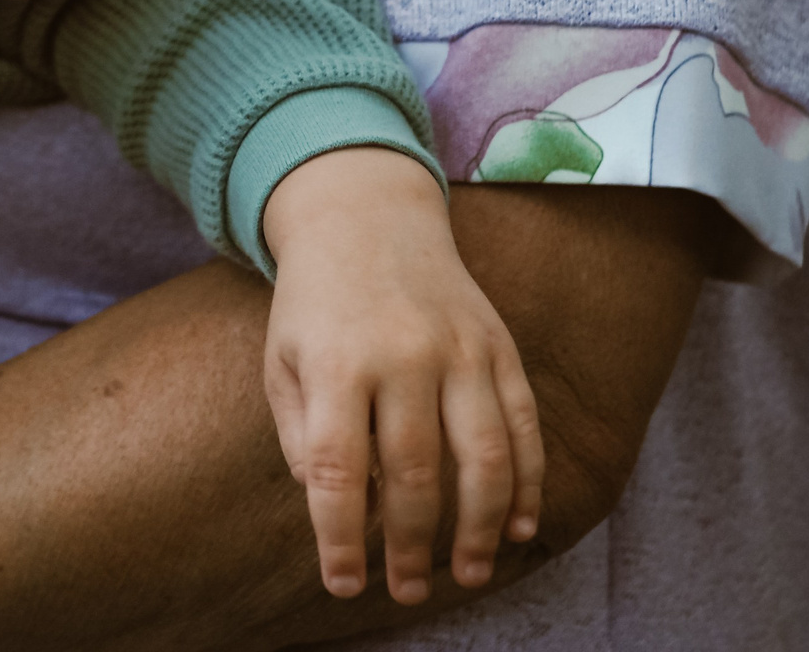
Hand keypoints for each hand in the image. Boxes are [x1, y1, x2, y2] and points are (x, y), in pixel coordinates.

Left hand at [260, 147, 543, 605]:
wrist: (365, 217)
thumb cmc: (314, 306)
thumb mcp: (282, 363)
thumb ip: (302, 438)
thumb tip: (337, 508)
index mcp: (336, 363)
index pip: (338, 469)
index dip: (342, 536)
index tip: (345, 582)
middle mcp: (402, 355)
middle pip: (414, 473)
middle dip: (410, 545)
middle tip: (406, 591)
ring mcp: (459, 349)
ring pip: (483, 457)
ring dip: (477, 528)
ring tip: (466, 574)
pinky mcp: (498, 345)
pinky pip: (523, 425)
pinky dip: (526, 483)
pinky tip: (517, 528)